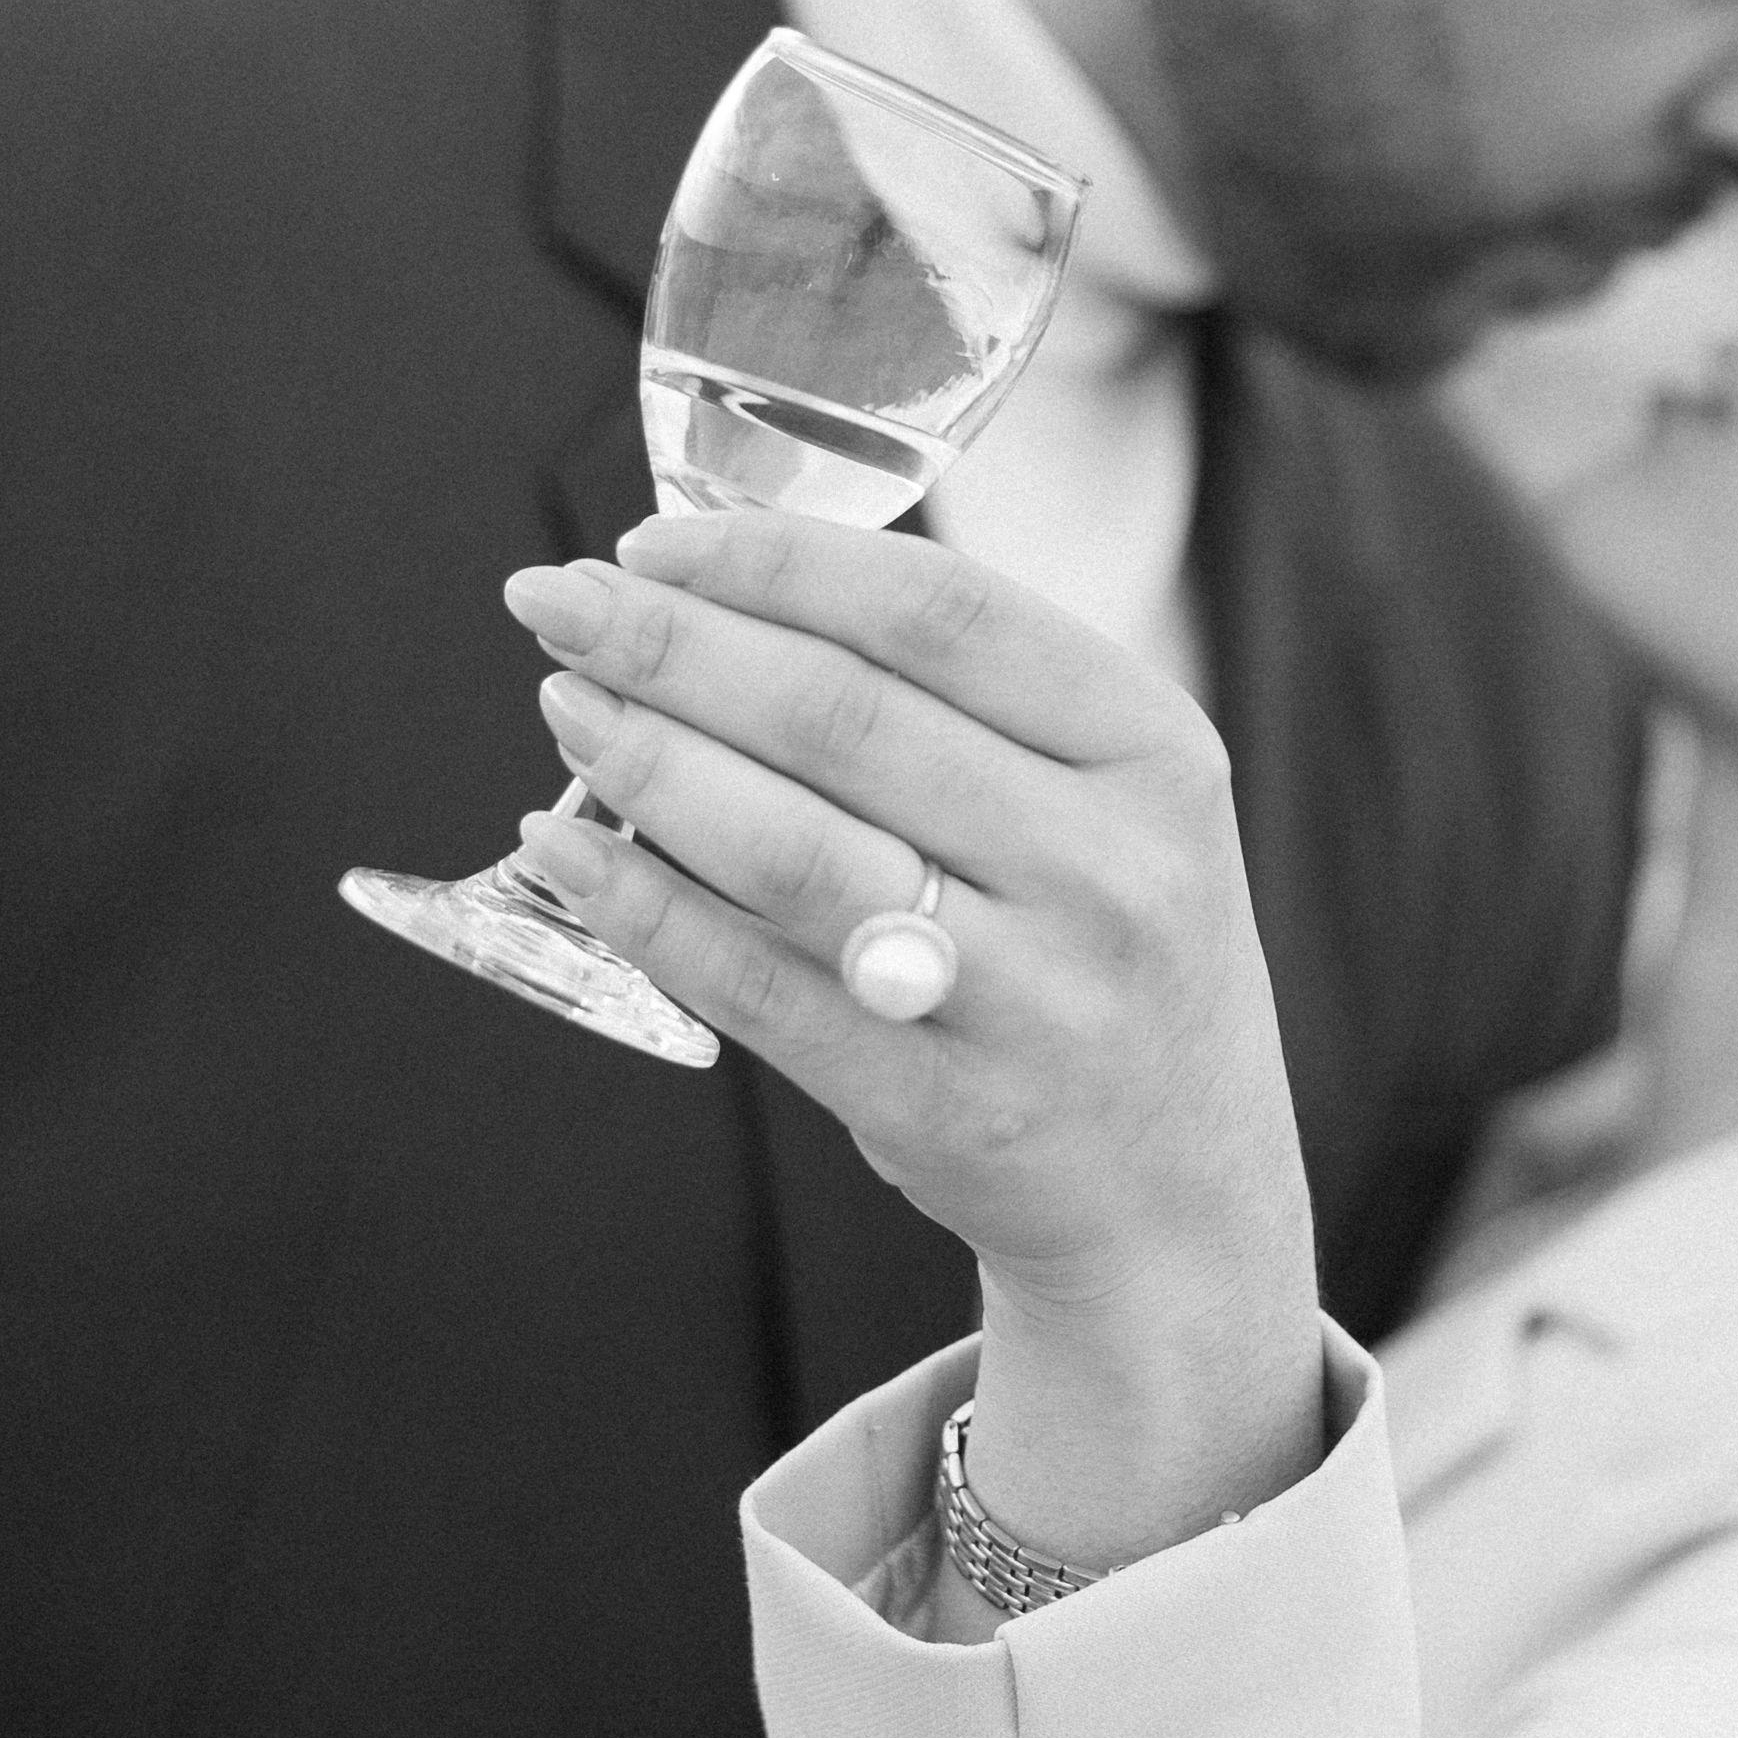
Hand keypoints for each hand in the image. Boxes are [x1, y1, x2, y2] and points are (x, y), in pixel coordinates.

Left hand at [503, 506, 1320, 1551]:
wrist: (1178, 1198)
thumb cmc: (1103, 959)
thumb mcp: (1108, 806)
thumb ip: (965, 704)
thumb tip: (725, 593)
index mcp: (1152, 753)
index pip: (940, 613)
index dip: (775, 563)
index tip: (654, 539)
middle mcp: (1107, 870)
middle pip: (847, 719)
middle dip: (673, 644)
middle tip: (559, 602)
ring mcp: (1033, 1001)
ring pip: (796, 852)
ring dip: (650, 765)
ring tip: (566, 709)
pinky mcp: (946, 1109)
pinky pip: (762, 990)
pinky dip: (648, 911)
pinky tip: (567, 854)